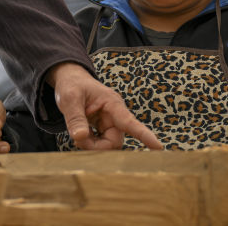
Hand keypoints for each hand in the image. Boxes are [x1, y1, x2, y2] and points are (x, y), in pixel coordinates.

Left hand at [47, 62, 161, 150]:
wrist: (71, 81)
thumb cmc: (72, 85)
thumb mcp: (69, 98)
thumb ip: (74, 118)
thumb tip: (80, 138)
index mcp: (112, 104)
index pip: (129, 122)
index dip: (144, 135)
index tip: (158, 147)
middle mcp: (115, 115)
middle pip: (114, 142)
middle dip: (96, 147)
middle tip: (77, 140)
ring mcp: (110, 123)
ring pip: (108, 146)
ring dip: (92, 146)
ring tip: (77, 135)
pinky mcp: (104, 129)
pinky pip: (101, 145)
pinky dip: (90, 144)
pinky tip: (81, 135)